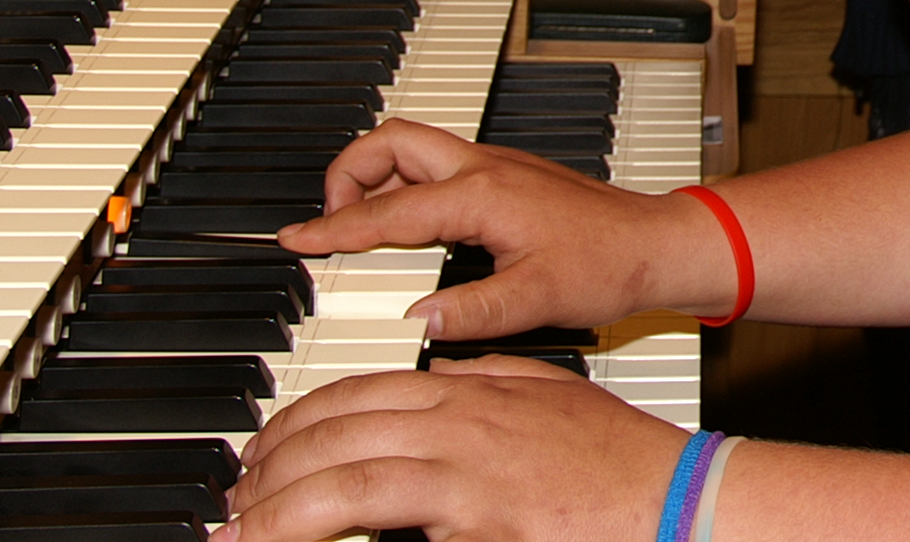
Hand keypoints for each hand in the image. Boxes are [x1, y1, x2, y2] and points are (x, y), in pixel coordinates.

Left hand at [220, 358, 686, 541]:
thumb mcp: (551, 398)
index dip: (299, 421)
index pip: (359, 390)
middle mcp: (460, 416)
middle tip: (235, 498)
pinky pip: (373, 509)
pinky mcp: (472, 511)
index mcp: (474, 388)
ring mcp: (464, 462)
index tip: (265, 453)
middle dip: (270, 463)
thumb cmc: (623, 462)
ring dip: (276, 504)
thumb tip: (441, 383)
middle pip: (336, 425)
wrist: (675, 496)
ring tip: (238, 531)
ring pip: (341, 469)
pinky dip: (315, 525)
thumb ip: (492, 384)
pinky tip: (283, 541)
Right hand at [277, 118, 735, 336]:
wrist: (657, 244)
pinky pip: (437, 168)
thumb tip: (415, 322)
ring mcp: (495, 169)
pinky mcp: (505, 178)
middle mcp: (484, 170)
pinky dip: (408, 188)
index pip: (388, 211)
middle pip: (391, 142)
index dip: (335, 229)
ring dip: (377, 177)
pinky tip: (410, 228)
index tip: (297, 241)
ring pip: (414, 148)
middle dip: (347, 173)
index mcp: (482, 195)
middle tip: (330, 221)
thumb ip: (470, 312)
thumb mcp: (535, 300)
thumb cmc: (611, 264)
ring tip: (361, 225)